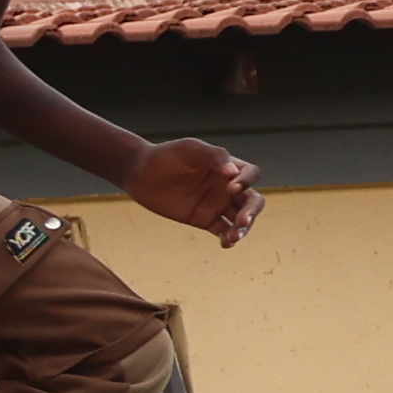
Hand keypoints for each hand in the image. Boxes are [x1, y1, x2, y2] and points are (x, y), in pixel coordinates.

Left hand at [129, 136, 264, 245]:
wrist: (140, 173)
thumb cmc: (166, 155)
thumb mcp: (190, 149)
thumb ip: (214, 156)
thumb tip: (233, 173)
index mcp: (228, 167)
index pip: (251, 174)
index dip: (247, 181)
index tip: (231, 188)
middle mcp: (226, 187)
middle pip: (252, 200)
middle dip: (251, 211)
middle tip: (242, 220)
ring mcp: (216, 204)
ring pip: (240, 219)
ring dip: (243, 229)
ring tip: (234, 237)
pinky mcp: (203, 219)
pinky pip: (222, 231)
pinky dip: (227, 238)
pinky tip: (226, 244)